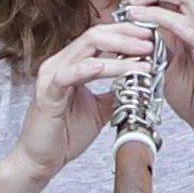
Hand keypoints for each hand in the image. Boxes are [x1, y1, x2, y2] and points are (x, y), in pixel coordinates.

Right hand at [17, 14, 146, 182]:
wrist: (43, 159)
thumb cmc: (66, 134)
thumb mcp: (100, 109)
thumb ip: (116, 93)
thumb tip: (140, 84)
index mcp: (71, 64)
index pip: (100, 38)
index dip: (126, 34)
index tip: (150, 37)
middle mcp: (60, 63)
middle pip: (95, 35)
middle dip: (126, 36)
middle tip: (150, 41)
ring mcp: (52, 76)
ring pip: (87, 50)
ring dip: (118, 51)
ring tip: (142, 55)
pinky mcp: (47, 93)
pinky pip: (67, 75)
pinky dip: (88, 68)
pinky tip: (105, 66)